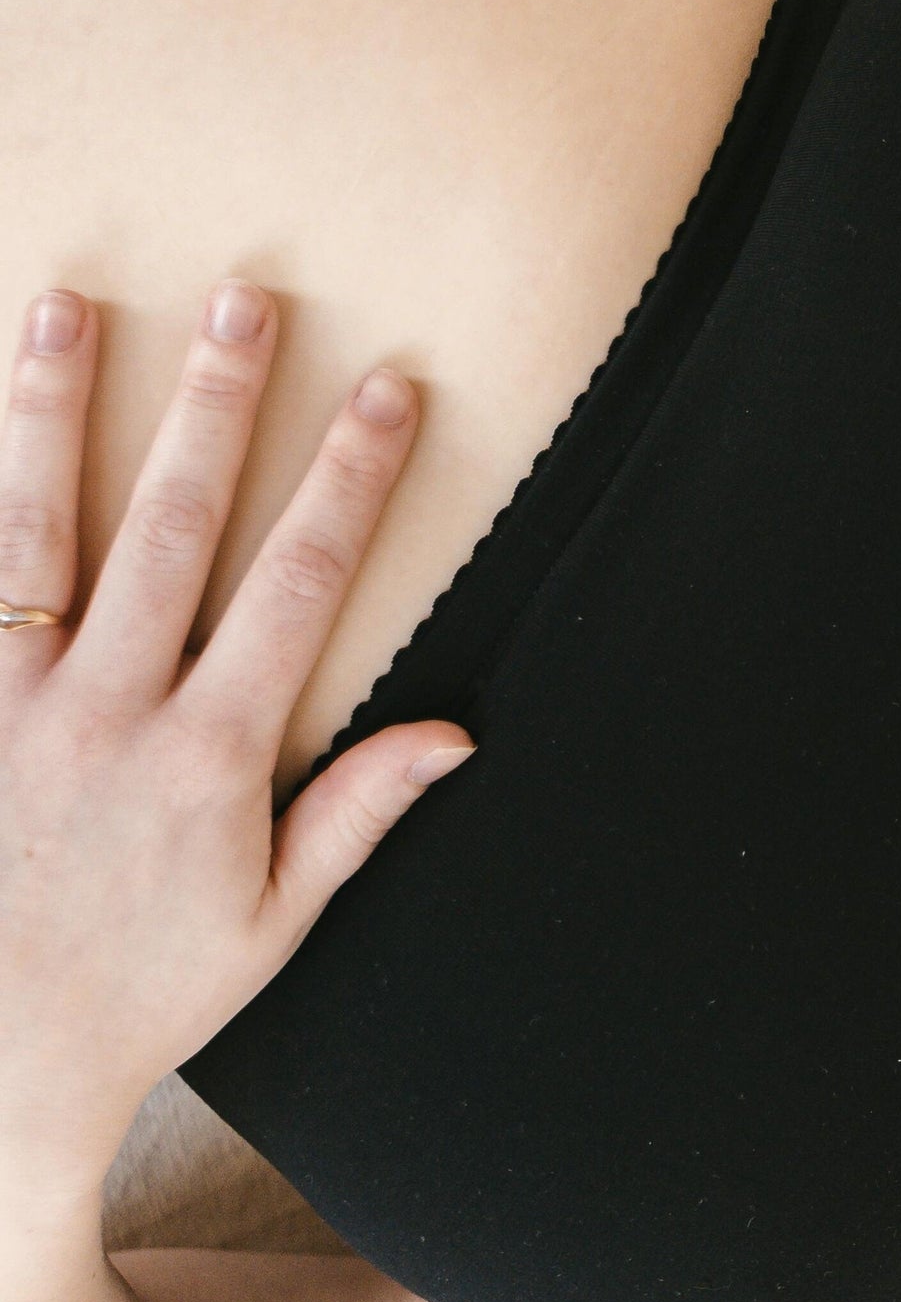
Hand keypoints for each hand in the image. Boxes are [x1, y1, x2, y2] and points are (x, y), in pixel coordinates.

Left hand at [0, 284, 469, 1172]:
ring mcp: (4, 713)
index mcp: (209, 758)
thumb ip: (356, 814)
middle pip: (169, 526)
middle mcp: (104, 716)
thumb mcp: (272, 924)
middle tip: (245, 302)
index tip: (389, 389)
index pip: (299, 582)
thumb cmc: (137, 999)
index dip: (350, 478)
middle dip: (215, 407)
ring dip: (52, 412)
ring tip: (68, 307)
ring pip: (32, 533)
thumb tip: (455, 730)